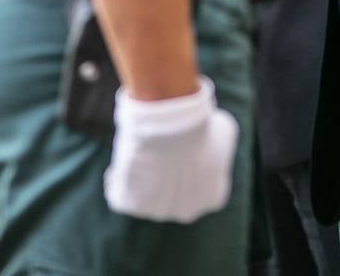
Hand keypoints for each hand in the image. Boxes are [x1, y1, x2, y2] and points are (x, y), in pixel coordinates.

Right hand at [102, 77, 239, 223]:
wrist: (171, 129)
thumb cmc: (200, 126)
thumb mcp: (222, 129)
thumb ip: (217, 142)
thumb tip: (208, 137)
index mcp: (213, 197)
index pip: (204, 184)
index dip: (193, 164)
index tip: (184, 147)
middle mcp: (187, 211)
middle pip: (174, 193)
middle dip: (167, 174)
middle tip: (158, 148)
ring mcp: (159, 212)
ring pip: (145, 196)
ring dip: (141, 179)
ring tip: (134, 154)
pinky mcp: (131, 205)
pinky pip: (120, 197)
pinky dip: (117, 184)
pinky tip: (117, 166)